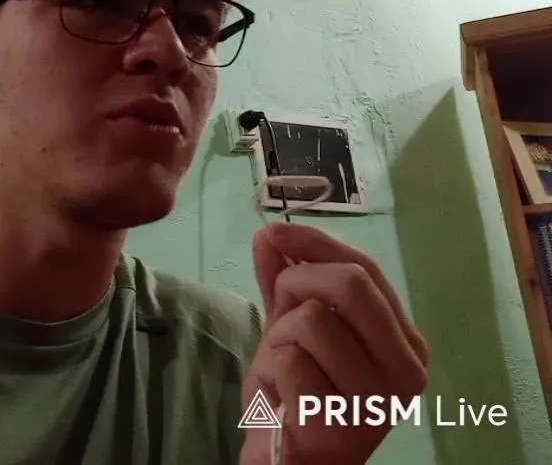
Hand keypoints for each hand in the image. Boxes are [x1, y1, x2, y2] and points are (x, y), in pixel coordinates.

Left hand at [239, 222, 428, 463]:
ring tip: (285, 368)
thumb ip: (285, 281)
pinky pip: (288, 360)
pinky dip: (271, 371)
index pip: (367, 270)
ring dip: (280, 337)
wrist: (285, 458)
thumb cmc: (296, 395)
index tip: (273, 232)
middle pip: (351, 284)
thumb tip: (269, 233)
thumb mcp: (291, 328)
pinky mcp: (340, 423)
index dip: (316, 243)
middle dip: (297, 282)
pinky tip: (282, 396)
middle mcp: (405, 369)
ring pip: (312, 321)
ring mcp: (377, 399)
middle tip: (280, 307)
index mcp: (405, 342)